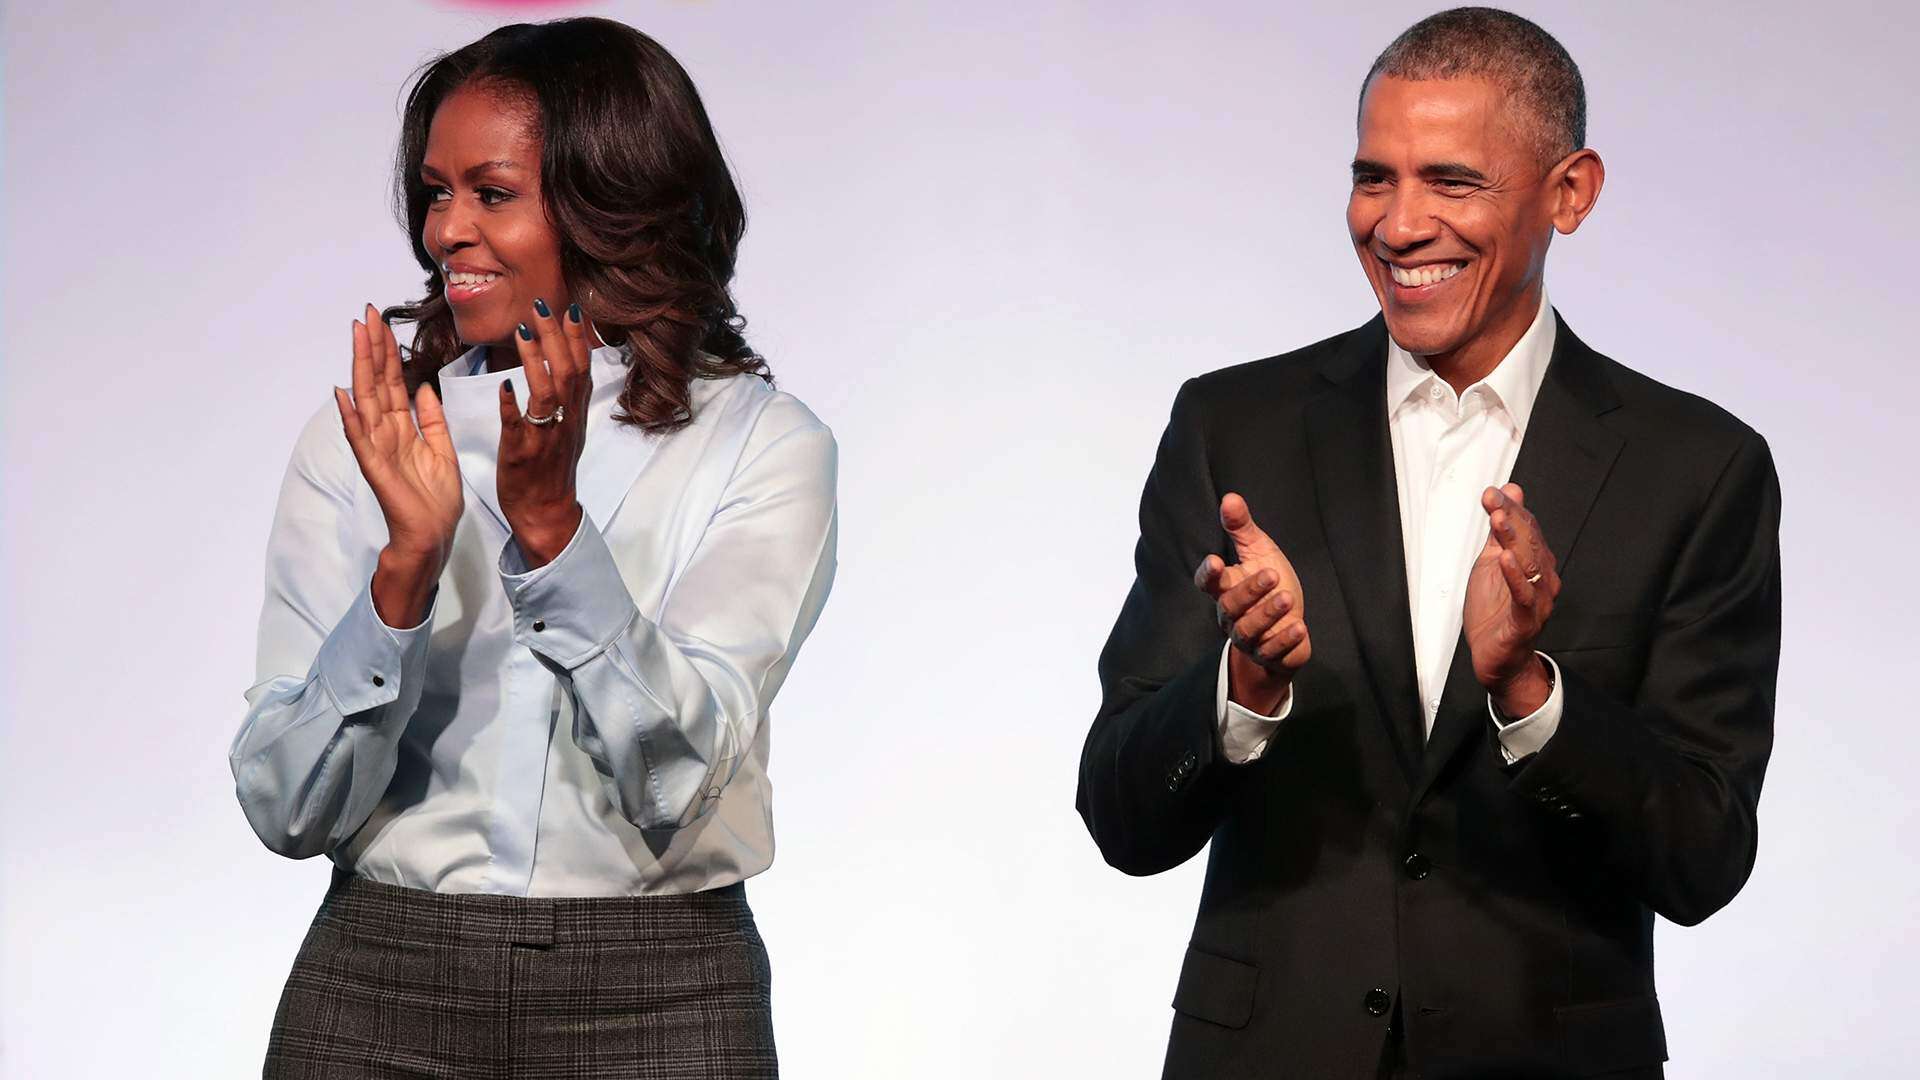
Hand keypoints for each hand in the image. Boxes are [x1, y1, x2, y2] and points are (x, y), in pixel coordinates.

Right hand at [335, 304, 462, 624]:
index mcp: (404, 428)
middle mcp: (386, 433)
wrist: (433, 535)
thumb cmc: (435, 499)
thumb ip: (432, 419)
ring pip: (366, 400)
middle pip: (376, 382)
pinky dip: (351, 416)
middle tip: (366, 314)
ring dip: (360, 367)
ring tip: (356, 337)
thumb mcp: (442, 449)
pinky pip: (360, 438)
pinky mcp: (375, 468)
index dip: (388, 351)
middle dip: (372, 348)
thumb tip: (423, 386)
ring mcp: (377, 449)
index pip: (392, 381)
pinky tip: (342, 394)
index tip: (383, 321)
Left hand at [497, 299, 592, 567]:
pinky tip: (505, 384)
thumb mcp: (568, 430)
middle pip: (568, 372)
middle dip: (556, 336)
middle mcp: (566, 422)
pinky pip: (519, 427)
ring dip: (537, 360)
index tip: (571, 308)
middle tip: (541, 306)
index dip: (578, 338)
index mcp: (575, 415)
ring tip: (524, 330)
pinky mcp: (522, 455)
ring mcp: (546, 438)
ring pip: (547, 393)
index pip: (582, 368)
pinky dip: (513, 405)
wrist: (546, 512)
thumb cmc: (551, 471)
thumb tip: (565, 362)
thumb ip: (567, 397)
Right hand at [1194, 493, 1311, 713]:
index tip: (1216, 561)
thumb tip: (1230, 497)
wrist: (1288, 627)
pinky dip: (1284, 640)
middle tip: (1272, 575)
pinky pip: (1272, 651)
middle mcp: (1232, 615)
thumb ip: (1241, 528)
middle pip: (1230, 606)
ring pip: (1249, 630)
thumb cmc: (1270, 585)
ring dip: (1268, 614)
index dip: (1209, 574)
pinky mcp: (1268, 655)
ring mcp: (1249, 638)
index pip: (1208, 583)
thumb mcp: (1260, 552)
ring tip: (1287, 598)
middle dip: (1250, 591)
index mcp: (1227, 588)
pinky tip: (1299, 626)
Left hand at [1464, 483, 1560, 714]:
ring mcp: (1537, 600)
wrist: (1496, 660)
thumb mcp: (1490, 563)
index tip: (1490, 492)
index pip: (1526, 529)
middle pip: (1530, 542)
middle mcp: (1542, 579)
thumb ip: (1500, 530)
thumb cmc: (1494, 611)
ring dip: (1513, 540)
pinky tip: (1505, 559)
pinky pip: (1524, 598)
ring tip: (1498, 519)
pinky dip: (1515, 578)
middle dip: (1510, 518)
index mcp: (1535, 563)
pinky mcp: (1526, 622)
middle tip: (1492, 498)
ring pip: (1529, 565)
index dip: (1509, 509)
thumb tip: (1510, 490)